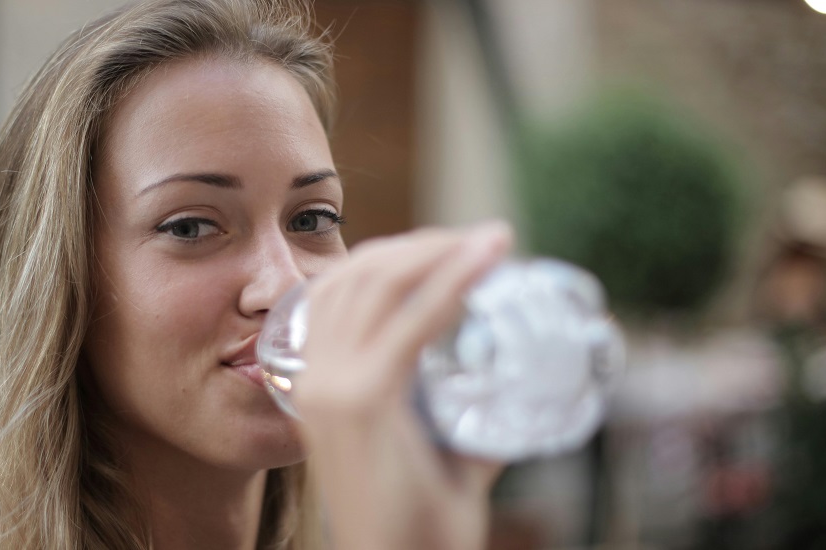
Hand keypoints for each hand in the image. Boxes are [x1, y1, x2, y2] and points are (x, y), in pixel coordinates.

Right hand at [294, 222, 512, 549]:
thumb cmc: (415, 524)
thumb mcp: (427, 449)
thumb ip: (458, 413)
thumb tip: (509, 381)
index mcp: (316, 381)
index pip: (340, 289)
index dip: (393, 255)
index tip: (448, 246)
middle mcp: (315, 376)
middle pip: (359, 275)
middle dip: (421, 245)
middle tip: (478, 240)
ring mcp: (333, 386)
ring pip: (378, 284)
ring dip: (437, 252)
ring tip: (489, 243)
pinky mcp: (363, 401)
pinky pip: (411, 326)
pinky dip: (451, 284)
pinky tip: (485, 262)